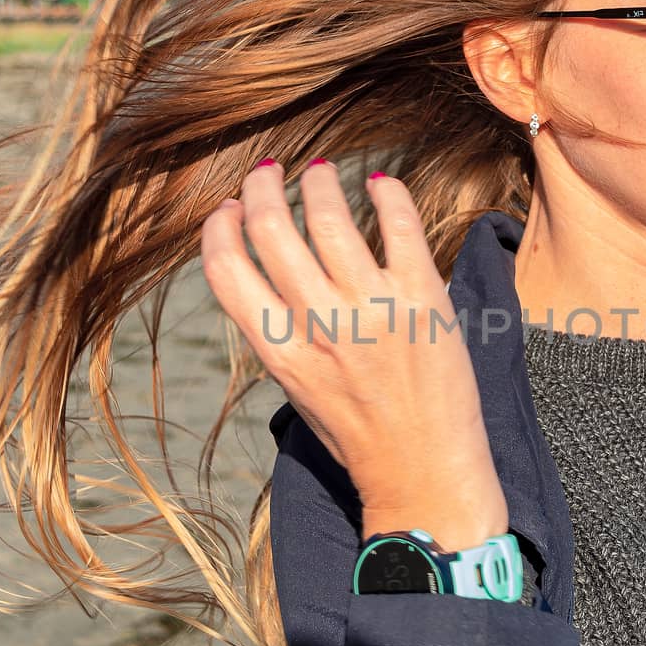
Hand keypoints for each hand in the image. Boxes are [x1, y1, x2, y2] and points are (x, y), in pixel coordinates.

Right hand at [200, 159, 509, 549]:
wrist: (427, 473)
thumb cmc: (361, 436)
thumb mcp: (300, 389)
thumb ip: (282, 334)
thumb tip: (269, 269)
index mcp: (280, 354)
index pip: (225, 270)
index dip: (218, 229)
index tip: (227, 209)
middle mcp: (319, 327)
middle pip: (270, 229)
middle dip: (261, 188)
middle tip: (268, 172)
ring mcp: (372, 310)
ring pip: (328, 216)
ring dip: (318, 184)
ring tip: (320, 175)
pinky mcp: (423, 298)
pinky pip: (399, 224)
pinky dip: (386, 193)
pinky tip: (379, 184)